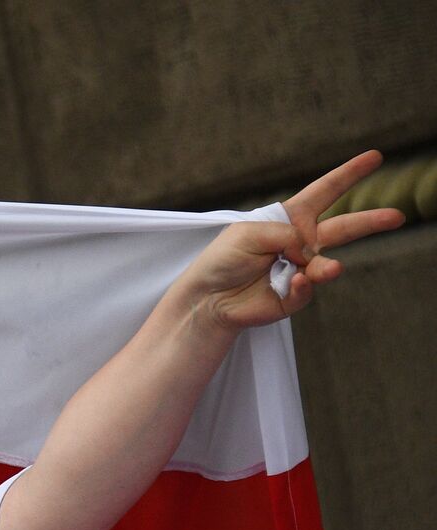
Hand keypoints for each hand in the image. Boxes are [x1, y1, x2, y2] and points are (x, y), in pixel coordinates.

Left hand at [175, 150, 404, 333]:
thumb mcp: (248, 233)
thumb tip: (310, 253)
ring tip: (328, 270)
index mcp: (289, 219)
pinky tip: (290, 283)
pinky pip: (308, 288)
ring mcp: (301, 270)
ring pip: (327, 265)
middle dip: (371, 221)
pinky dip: (300, 285)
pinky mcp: (296, 295)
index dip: (348, 175)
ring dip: (325, 267)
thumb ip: (284, 234)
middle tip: (398, 216)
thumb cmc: (223, 260)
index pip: (324, 192)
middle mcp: (300, 243)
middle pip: (344, 228)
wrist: (207, 297)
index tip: (374, 157)